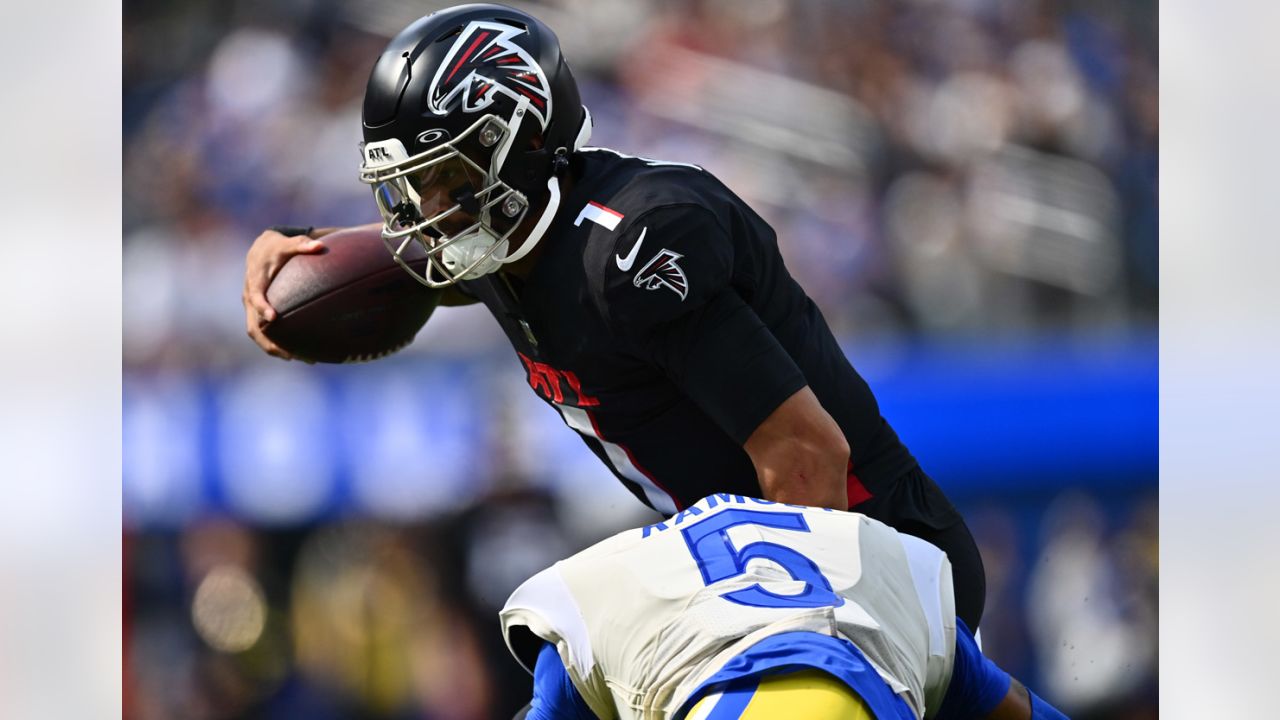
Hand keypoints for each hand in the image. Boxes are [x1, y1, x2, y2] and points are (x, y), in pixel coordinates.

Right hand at [242, 228, 325, 358]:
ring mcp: (251, 308)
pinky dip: (276, 344)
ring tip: (300, 359)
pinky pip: (263, 333)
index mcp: (255, 281)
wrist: (259, 251)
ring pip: (257, 334)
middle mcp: (249, 297)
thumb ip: (302, 244)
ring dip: (274, 348)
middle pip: (254, 327)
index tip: (273, 317)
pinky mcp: (256, 313)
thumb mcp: (287, 244)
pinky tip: (299, 352)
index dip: (262, 306)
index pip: (255, 296)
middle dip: (270, 342)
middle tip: (291, 354)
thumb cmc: (277, 248)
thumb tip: (320, 245)